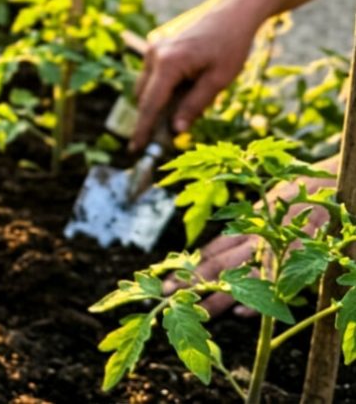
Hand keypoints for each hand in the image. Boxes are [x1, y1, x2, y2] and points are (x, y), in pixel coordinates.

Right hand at [132, 0, 262, 150]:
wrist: (234, 11)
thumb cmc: (231, 44)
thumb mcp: (219, 80)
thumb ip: (194, 105)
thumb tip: (175, 130)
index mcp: (168, 63)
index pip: (150, 105)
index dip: (143, 130)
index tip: (135, 150)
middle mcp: (154, 54)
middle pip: (144, 96)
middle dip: (152, 116)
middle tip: (169, 134)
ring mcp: (153, 47)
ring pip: (147, 85)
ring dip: (159, 100)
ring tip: (188, 102)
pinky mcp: (158, 44)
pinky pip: (154, 72)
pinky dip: (164, 85)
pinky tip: (189, 83)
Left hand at [162, 157, 336, 315]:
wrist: (332, 184)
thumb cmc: (303, 190)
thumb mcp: (270, 200)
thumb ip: (250, 219)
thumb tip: (229, 234)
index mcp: (248, 223)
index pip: (214, 248)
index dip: (192, 263)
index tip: (169, 276)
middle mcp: (256, 235)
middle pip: (217, 263)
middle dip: (192, 280)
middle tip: (168, 295)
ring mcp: (274, 246)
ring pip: (238, 275)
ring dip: (216, 295)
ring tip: (196, 309)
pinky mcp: (295, 255)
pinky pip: (272, 282)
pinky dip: (256, 300)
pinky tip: (240, 315)